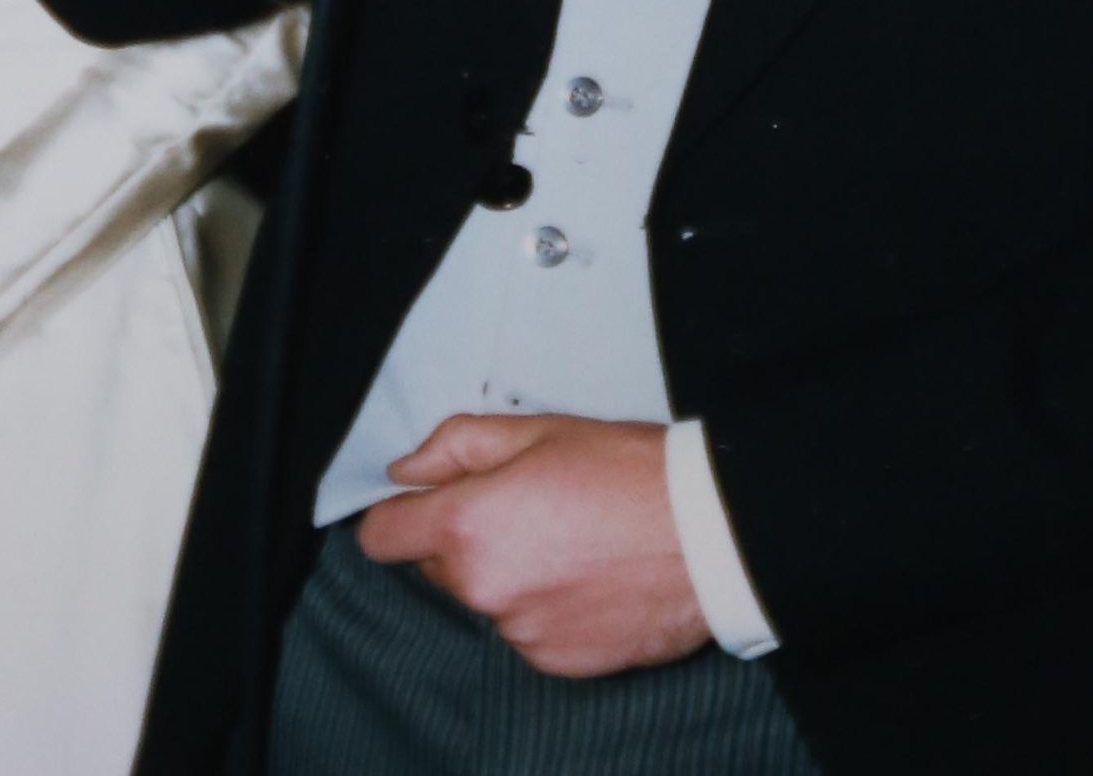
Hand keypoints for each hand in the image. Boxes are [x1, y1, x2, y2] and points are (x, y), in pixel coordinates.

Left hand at [356, 413, 709, 676]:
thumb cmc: (624, 471)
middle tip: (523, 502)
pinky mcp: (557, 662)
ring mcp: (521, 633)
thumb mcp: (534, 431)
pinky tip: (586, 574)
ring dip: (508, 573)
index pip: (384, 538)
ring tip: (568, 537)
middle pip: (439, 565)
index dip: (395, 515)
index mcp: (467, 527)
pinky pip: (527, 629)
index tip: (417, 504)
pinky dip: (543, 606)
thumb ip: (455, 446)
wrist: (708, 536)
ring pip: (487, 597)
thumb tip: (404, 469)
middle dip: (465, 536)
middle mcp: (483, 590)